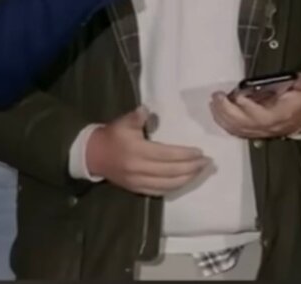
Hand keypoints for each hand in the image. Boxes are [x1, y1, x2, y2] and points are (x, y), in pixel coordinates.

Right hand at [85, 106, 209, 196]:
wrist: (93, 155)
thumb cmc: (111, 136)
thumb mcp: (122, 122)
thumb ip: (137, 116)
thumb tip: (149, 110)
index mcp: (137, 151)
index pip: (168, 155)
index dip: (186, 155)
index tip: (200, 152)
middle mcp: (139, 168)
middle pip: (172, 171)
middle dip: (192, 167)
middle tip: (207, 162)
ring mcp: (138, 181)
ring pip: (169, 184)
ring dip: (187, 178)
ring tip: (200, 172)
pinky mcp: (137, 189)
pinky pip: (160, 191)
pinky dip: (175, 187)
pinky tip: (184, 180)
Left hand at [210, 73, 300, 138]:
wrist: (299, 121)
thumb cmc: (296, 106)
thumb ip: (300, 84)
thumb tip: (299, 78)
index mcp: (278, 116)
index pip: (262, 116)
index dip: (248, 107)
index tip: (238, 96)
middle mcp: (265, 126)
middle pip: (242, 122)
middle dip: (227, 110)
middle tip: (218, 96)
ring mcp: (255, 130)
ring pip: (235, 127)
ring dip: (221, 115)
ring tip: (214, 100)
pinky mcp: (249, 131)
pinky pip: (232, 130)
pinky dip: (222, 121)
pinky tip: (215, 110)